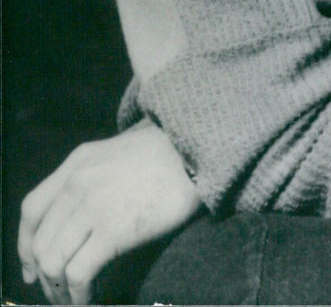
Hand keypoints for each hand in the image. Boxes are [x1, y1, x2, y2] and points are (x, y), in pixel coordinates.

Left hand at [18, 121, 201, 304]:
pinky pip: (78, 274)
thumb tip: (75, 216)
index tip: (32, 269)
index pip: (31, 210)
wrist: (191, 151)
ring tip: (72, 300)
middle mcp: (76, 184)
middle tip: (58, 293)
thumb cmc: (162, 154)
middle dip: (44, 276)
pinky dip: (78, 295)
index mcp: (75, 164)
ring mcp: (92, 207)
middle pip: (40, 243)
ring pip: (53, 262)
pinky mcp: (113, 231)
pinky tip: (89, 300)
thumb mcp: (114, 153)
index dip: (25, 246)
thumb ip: (90, 176)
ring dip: (58, 290)